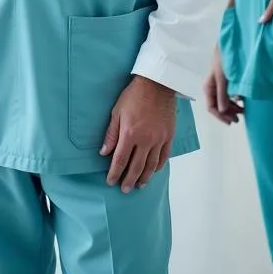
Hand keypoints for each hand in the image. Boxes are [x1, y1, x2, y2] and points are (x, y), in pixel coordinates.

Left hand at [100, 76, 176, 192]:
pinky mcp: (168, 136)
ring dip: (144, 177)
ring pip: (151, 165)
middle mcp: (145, 140)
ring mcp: (158, 139)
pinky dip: (158, 166)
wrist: (156, 84)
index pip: (120, 160)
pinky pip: (164, 156)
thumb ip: (111, 134)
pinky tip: (154, 171)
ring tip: (139, 185)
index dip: (115, 173)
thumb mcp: (116, 112)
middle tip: (125, 189)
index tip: (111, 181)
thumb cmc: (133, 96)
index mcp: (129, 134)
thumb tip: (104, 152)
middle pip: (136, 167)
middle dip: (129, 180)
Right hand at [203, 47, 242, 125]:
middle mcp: (212, 88)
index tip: (231, 122)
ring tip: (242, 111)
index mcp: (208, 88)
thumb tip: (222, 111)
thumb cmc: (222, 61)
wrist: (229, 46)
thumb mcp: (222, 78)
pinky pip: (227, 95)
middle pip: (217, 106)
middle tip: (238, 119)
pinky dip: (234, 101)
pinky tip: (240, 102)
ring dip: (231, 108)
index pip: (211, 107)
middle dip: (227, 114)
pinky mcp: (224, 82)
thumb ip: (222, 95)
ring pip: (223, 102)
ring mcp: (218, 85)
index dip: (220, 116)